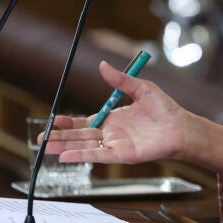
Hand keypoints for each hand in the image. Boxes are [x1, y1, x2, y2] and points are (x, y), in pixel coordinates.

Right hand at [40, 60, 189, 164]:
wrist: (181, 127)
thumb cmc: (164, 109)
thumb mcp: (141, 88)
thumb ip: (120, 80)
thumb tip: (102, 66)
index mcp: (113, 118)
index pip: (86, 121)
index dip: (70, 121)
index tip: (55, 119)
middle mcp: (111, 133)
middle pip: (80, 135)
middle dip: (61, 136)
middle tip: (42, 137)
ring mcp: (115, 145)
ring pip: (85, 146)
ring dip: (66, 146)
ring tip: (46, 148)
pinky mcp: (122, 155)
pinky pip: (98, 155)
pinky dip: (81, 155)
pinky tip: (66, 157)